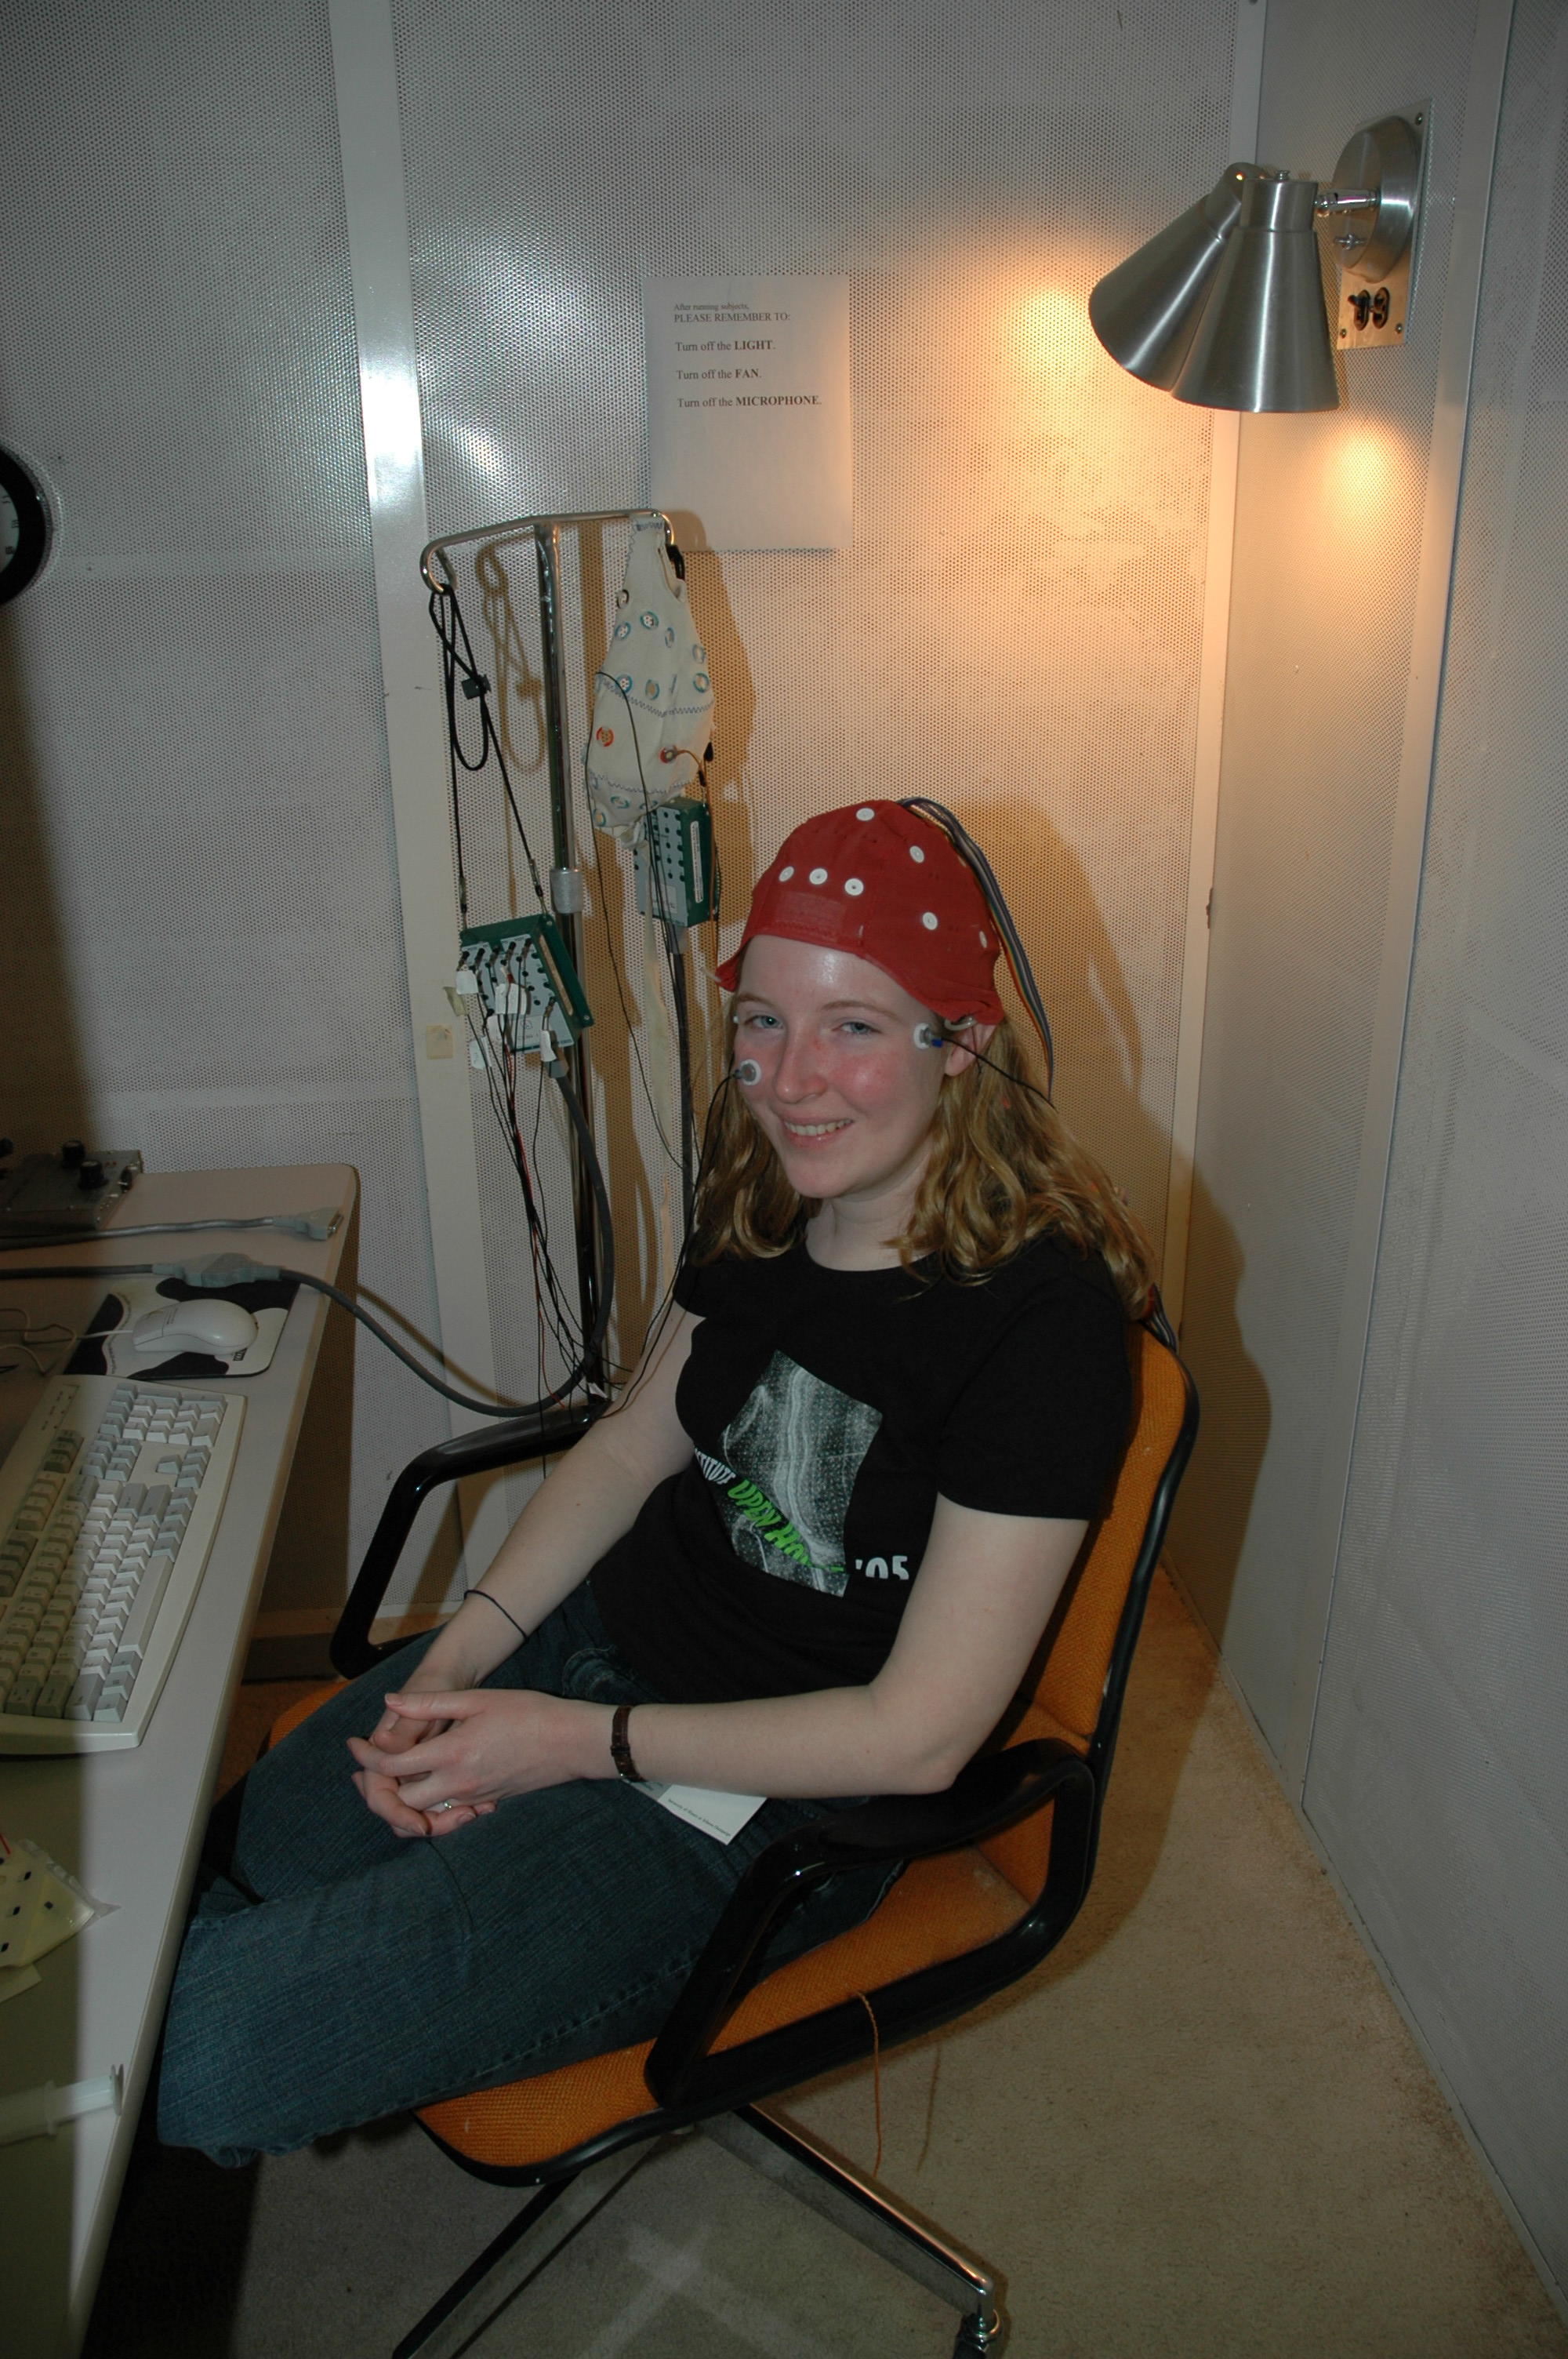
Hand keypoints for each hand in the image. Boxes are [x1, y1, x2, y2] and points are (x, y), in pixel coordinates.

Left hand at [346, 1687, 605, 1838]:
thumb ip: (429, 1703)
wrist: (569, 1742)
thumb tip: (389, 1702)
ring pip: (423, 1810)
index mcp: (451, 1753)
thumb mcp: (476, 1700)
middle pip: (401, 1799)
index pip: (392, 1766)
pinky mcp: (486, 1802)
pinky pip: (447, 1810)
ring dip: (402, 1797)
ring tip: (390, 1776)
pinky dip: (429, 1802)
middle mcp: (457, 1782)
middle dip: (378, 1787)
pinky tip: (426, 1782)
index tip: (354, 1745)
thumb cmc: (527, 1713)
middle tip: (367, 1768)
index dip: (366, 1758)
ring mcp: (472, 1796)